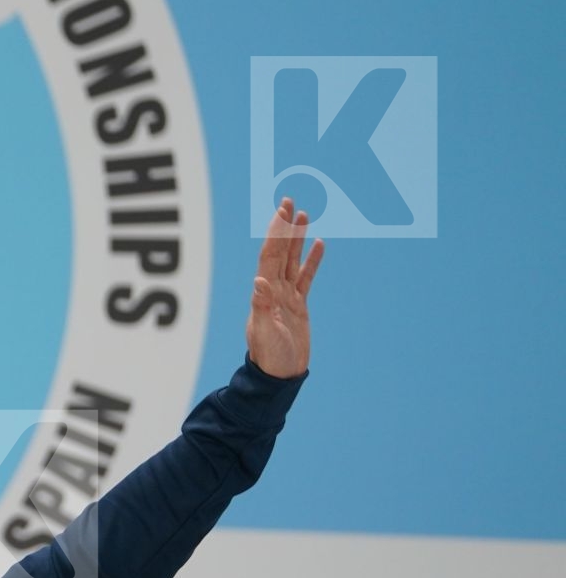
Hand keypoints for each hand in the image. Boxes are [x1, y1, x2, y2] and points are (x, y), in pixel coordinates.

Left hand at [247, 197, 324, 378]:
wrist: (279, 375)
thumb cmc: (269, 357)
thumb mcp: (265, 333)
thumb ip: (262, 308)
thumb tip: (258, 282)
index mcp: (263, 294)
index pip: (269, 257)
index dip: (275, 234)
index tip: (280, 212)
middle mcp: (272, 291)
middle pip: (279, 252)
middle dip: (283, 227)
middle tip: (288, 201)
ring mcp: (285, 296)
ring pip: (292, 260)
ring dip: (296, 238)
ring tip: (303, 215)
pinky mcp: (298, 305)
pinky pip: (305, 278)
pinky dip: (311, 261)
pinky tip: (318, 244)